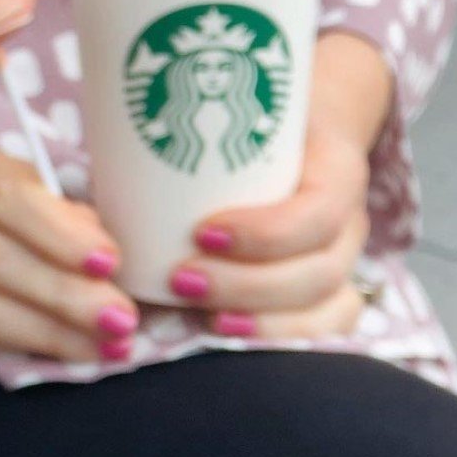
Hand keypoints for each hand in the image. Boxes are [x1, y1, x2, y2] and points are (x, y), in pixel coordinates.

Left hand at [169, 31, 392, 338]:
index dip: (267, 233)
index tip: (201, 232)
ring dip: (262, 322)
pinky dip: (281, 339)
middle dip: (247, 285)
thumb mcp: (232, 117)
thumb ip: (187, 142)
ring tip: (203, 321)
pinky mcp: (328, 294)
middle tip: (180, 279)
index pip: (321, 212)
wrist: (296, 135)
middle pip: (320, 270)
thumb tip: (108, 172)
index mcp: (335, 171)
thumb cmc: (251, 128)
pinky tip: (229, 337)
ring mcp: (343, 263)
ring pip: (327, 307)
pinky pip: (325, 330)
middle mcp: (348, 223)